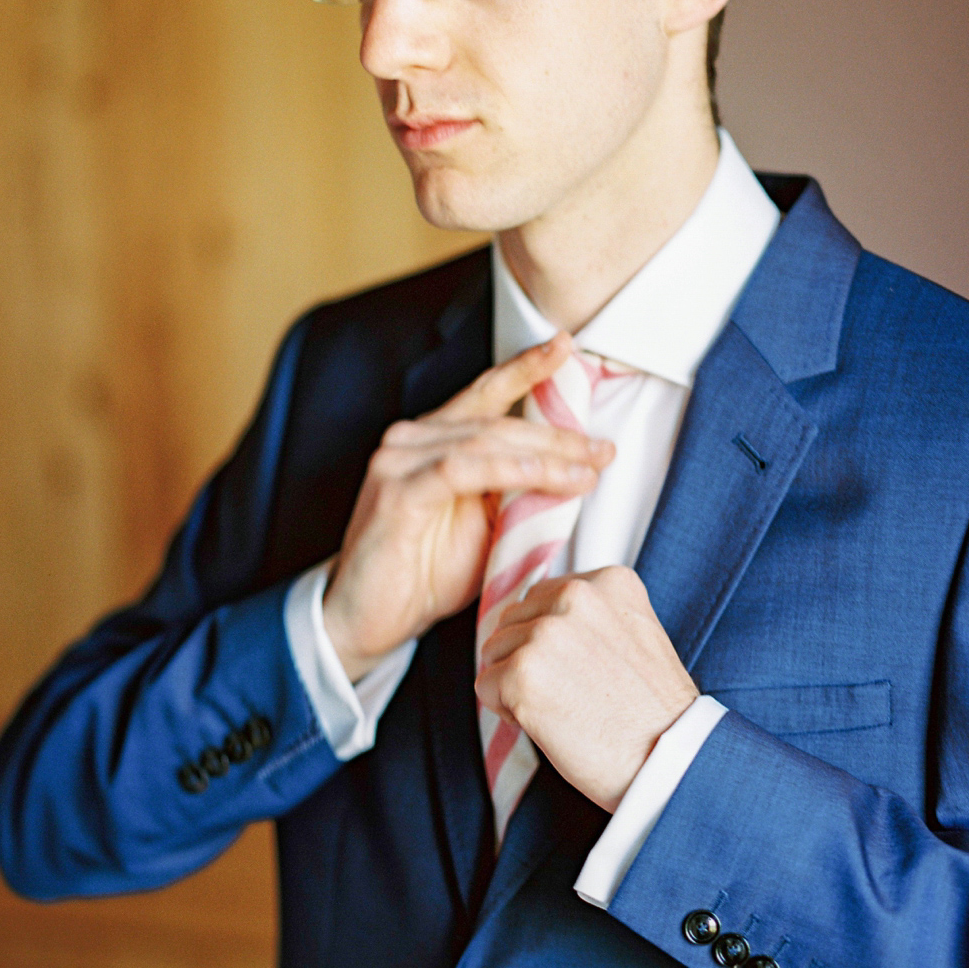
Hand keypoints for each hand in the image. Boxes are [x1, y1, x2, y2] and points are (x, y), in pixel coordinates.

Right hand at [323, 334, 614, 680]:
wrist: (364, 621)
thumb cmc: (423, 576)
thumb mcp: (482, 529)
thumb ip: (513, 495)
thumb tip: (571, 475)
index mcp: (432, 439)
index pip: (484, 393)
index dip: (525, 367)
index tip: (566, 346)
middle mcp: (411, 439)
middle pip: (497, 420)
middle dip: (558, 432)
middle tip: (604, 449)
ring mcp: (399, 461)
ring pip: (484, 439)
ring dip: (545, 454)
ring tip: (587, 469)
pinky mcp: (397, 491)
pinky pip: (462, 470)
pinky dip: (509, 471)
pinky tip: (544, 478)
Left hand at [476, 566, 698, 811]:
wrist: (668, 761)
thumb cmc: (651, 711)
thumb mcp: (634, 634)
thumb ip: (589, 615)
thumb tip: (532, 616)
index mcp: (608, 582)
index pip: (543, 597)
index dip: (551, 639)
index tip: (582, 670)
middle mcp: (575, 596)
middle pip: (514, 620)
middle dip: (528, 658)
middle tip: (570, 694)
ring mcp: (546, 633)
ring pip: (495, 651)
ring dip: (515, 684)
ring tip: (561, 708)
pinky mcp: (522, 673)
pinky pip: (485, 686)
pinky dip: (507, 711)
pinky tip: (546, 724)